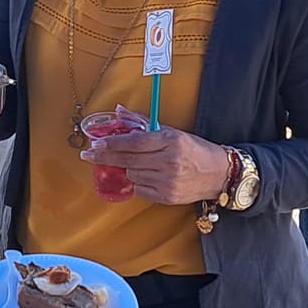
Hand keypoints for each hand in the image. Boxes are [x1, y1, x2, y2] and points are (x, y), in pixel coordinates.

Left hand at [81, 127, 230, 204]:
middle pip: (127, 160)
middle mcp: (168, 161)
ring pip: (132, 175)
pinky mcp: (167, 197)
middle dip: (105, 157)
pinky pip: (140, 190)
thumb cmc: (194, 150)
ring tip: (135, 164)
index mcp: (170, 141)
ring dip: (128, 169)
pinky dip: (138, 183)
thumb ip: (143, 122)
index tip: (95, 144)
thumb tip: (120, 111)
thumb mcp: (172, 132)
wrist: (219, 174)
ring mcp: (168, 181)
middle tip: (88, 156)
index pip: (133, 143)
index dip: (112, 144)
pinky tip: (145, 176)